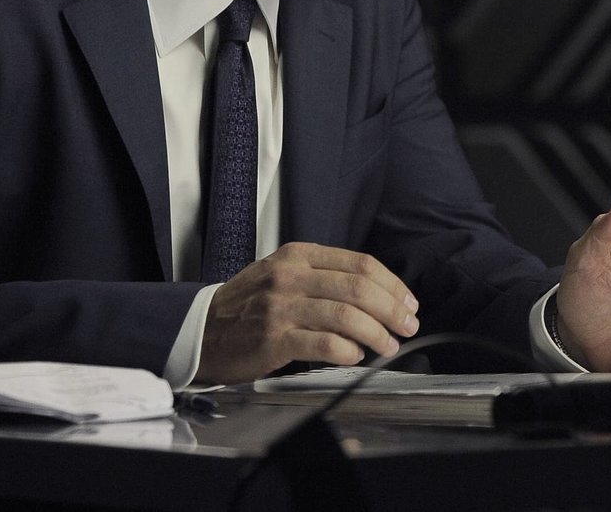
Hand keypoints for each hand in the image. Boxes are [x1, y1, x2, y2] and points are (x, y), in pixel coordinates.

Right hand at [196, 242, 419, 383]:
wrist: (201, 329)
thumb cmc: (249, 304)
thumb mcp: (284, 273)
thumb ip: (324, 276)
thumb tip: (377, 295)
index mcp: (299, 255)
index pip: (360, 264)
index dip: (392, 285)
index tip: (408, 303)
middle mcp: (291, 276)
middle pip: (359, 288)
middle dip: (392, 309)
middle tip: (407, 326)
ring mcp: (281, 307)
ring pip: (346, 316)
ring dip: (377, 333)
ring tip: (388, 345)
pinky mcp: (273, 340)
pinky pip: (324, 344)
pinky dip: (348, 351)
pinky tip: (356, 355)